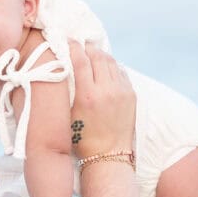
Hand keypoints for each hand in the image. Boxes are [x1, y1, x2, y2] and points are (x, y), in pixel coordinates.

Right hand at [67, 42, 134, 159]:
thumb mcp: (68, 115)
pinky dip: (111, 66)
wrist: (108, 155)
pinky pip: (120, 72)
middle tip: (80, 45)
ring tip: (92, 54)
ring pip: (110, 62)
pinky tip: (104, 68)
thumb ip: (68, 90)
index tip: (68, 41)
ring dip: (100, 55)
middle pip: (97, 56)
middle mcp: (106, 90)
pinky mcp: (131, 94)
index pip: (80, 60)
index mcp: (87, 96)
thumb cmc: (82, 139)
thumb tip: (65, 66)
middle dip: (88, 48)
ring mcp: (122, 91)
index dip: (73, 47)